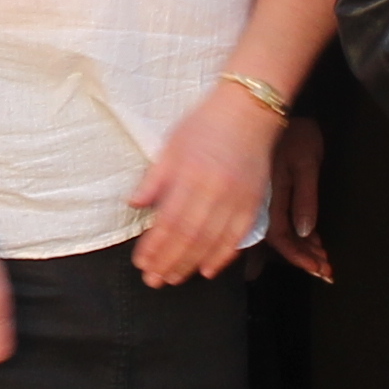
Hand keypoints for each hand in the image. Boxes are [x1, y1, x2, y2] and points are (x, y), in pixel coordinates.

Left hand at [130, 84, 285, 284]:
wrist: (250, 109)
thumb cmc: (206, 123)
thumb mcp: (172, 145)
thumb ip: (154, 179)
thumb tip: (134, 205)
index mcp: (190, 175)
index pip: (168, 221)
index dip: (154, 246)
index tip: (142, 263)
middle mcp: (215, 190)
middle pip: (189, 237)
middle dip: (169, 262)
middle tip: (154, 280)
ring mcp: (237, 198)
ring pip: (212, 242)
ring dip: (191, 264)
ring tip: (174, 279)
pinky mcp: (254, 202)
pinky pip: (238, 236)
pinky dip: (223, 256)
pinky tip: (208, 270)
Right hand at [267, 118, 329, 281]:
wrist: (273, 106)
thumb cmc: (295, 133)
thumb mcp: (306, 164)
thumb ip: (304, 200)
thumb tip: (304, 232)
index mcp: (269, 199)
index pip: (282, 239)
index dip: (301, 257)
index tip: (320, 270)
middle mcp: (262, 204)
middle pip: (280, 241)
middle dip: (304, 257)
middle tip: (326, 270)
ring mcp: (262, 199)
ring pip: (280, 232)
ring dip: (302, 247)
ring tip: (323, 256)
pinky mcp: (265, 191)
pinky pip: (278, 220)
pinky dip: (297, 231)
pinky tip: (312, 236)